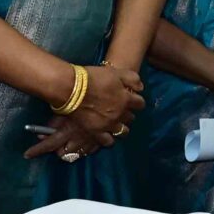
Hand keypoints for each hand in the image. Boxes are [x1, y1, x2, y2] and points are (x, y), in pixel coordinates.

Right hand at [22, 63, 144, 159]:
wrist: (72, 88)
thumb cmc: (93, 77)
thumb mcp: (116, 72)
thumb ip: (132, 79)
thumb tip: (141, 88)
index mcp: (126, 99)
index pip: (140, 104)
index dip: (136, 102)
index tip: (131, 100)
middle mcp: (120, 114)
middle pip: (131, 117)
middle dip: (127, 113)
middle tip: (120, 110)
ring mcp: (109, 124)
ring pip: (123, 131)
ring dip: (121, 127)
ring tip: (115, 124)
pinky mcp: (96, 132)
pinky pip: (108, 141)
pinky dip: (109, 139)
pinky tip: (106, 134)